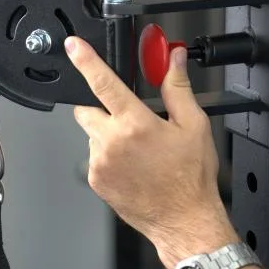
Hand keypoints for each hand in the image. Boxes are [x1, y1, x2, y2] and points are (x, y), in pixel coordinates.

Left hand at [65, 36, 238, 268]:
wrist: (184, 221)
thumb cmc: (191, 178)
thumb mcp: (194, 125)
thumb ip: (178, 87)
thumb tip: (174, 61)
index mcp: (136, 124)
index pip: (103, 83)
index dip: (86, 60)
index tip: (74, 47)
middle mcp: (112, 143)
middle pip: (87, 108)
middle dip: (100, 104)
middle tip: (125, 114)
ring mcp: (100, 164)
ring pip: (92, 133)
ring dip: (107, 132)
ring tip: (138, 147)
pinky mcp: (96, 181)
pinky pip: (94, 156)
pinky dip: (108, 154)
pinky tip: (132, 163)